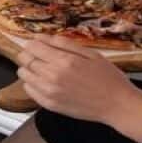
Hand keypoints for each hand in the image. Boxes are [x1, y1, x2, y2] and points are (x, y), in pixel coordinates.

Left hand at [16, 34, 141, 141]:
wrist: (117, 105)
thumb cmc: (108, 78)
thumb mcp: (91, 53)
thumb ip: (65, 44)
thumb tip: (43, 37)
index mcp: (64, 61)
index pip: (33, 46)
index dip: (34, 42)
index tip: (38, 43)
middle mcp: (53, 76)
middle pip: (25, 60)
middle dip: (29, 54)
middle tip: (39, 55)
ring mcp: (50, 92)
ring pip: (24, 75)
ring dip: (29, 68)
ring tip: (42, 68)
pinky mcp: (50, 105)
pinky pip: (29, 91)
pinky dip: (31, 83)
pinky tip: (44, 81)